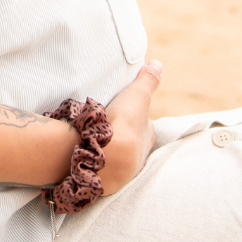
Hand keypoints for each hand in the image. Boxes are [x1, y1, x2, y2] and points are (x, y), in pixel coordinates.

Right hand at [98, 59, 162, 195]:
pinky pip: (97, 166)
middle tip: (108, 128)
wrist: (107, 156)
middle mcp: (137, 156)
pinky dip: (92, 160)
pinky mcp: (102, 178)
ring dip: (106, 149)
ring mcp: (121, 170)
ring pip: (114, 157)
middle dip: (121, 137)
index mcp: (146, 137)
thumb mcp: (138, 95)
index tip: (129, 113)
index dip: (138, 118)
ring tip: (91, 140)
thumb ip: (148, 80)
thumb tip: (158, 64)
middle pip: (131, 143)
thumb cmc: (124, 124)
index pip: (145, 126)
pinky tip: (83, 154)